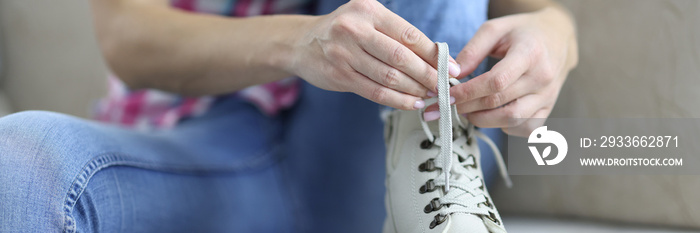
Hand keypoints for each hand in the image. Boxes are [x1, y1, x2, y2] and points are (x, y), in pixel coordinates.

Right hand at [288, 0, 460, 109]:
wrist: (301, 44)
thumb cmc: (344, 32)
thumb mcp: (367, 20)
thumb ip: (396, 35)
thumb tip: (437, 57)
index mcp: (368, 10)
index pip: (409, 35)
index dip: (434, 54)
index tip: (452, 67)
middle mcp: (355, 29)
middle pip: (401, 57)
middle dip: (428, 75)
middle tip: (444, 86)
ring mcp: (344, 54)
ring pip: (389, 77)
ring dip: (414, 90)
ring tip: (430, 95)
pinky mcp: (339, 75)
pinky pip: (375, 92)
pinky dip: (397, 100)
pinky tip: (411, 103)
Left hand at [447, 7, 577, 136]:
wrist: (558, 36)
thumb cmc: (522, 31)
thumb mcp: (495, 29)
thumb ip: (472, 51)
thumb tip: (454, 75)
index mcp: (530, 53)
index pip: (496, 82)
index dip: (469, 92)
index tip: (449, 94)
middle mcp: (542, 77)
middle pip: (500, 102)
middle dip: (469, 106)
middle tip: (452, 103)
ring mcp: (548, 95)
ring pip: (512, 120)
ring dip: (484, 120)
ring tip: (468, 111)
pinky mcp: (549, 108)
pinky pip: (526, 128)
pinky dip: (506, 127)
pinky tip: (493, 116)